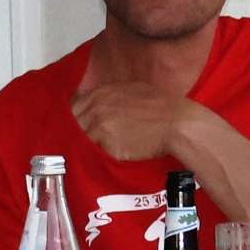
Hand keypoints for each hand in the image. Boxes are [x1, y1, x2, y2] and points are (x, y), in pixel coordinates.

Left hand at [69, 79, 197, 163]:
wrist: (177, 123)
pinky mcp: (106, 144)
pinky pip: (92, 152)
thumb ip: (112, 96)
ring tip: (87, 155)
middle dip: (74, 133)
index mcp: (102, 92)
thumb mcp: (133, 90)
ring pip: (79, 139)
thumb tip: (99, 105)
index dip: (75, 118)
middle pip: (72, 123)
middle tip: (79, 144)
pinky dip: (93, 157)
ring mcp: (99, 125)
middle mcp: (96, 106)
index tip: (78, 127)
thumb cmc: (162, 107)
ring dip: (82, 147)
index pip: (74, 106)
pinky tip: (100, 159)